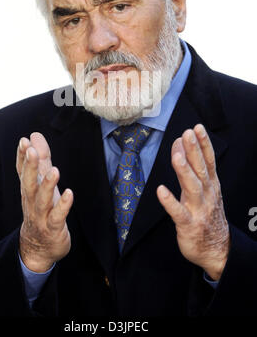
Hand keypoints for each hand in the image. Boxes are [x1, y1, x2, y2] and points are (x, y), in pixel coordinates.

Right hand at [17, 132, 72, 272]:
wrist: (38, 248)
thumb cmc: (41, 210)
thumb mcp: (41, 183)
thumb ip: (40, 159)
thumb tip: (34, 135)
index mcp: (29, 189)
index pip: (22, 171)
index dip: (22, 156)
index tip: (23, 141)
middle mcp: (32, 201)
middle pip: (28, 183)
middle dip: (29, 167)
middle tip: (30, 150)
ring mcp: (41, 215)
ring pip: (42, 200)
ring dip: (47, 185)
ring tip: (55, 171)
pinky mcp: (53, 228)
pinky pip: (57, 217)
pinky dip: (63, 206)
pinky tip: (70, 194)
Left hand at [157, 124, 229, 280]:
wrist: (217, 251)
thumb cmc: (207, 215)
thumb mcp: (204, 190)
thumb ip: (192, 168)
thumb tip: (181, 144)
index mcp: (211, 185)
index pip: (209, 161)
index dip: (204, 144)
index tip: (197, 127)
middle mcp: (207, 195)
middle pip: (201, 169)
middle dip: (195, 151)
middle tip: (188, 133)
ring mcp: (199, 210)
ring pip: (192, 188)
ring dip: (184, 171)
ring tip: (177, 156)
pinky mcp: (188, 225)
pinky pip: (178, 212)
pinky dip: (170, 202)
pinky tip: (160, 191)